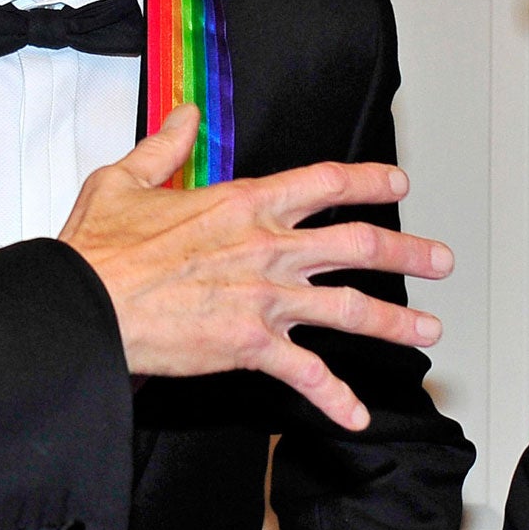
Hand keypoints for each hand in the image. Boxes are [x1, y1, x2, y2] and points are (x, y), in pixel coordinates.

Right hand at [58, 104, 451, 430]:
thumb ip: (166, 145)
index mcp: (243, 203)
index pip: (324, 182)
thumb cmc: (102, 249)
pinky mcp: (251, 346)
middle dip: (407, 252)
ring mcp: (264, 299)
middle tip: (439, 260)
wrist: (88, 305)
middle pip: (357, 243)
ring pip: (349, 308)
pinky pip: (306, 374)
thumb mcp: (127, 178)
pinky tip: (356, 414)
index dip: (368, 180)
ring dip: (395, 321)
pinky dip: (334, 397)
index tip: (395, 182)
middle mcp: (266, 247)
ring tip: (428, 330)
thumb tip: (184, 115)